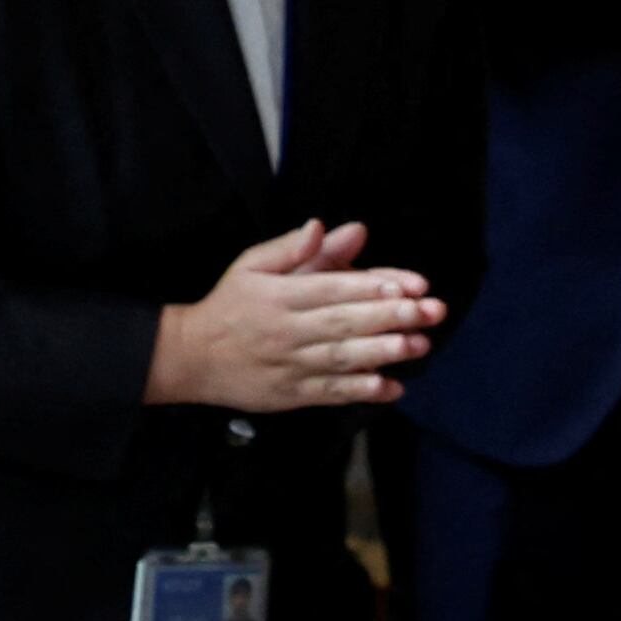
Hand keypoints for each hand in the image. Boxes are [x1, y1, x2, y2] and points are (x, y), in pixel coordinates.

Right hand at [144, 217, 440, 412]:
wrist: (189, 357)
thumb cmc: (229, 305)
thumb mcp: (252, 266)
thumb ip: (293, 248)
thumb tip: (325, 226)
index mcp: (278, 295)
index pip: (331, 289)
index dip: (371, 287)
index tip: (410, 286)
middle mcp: (286, 330)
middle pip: (343, 322)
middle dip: (391, 318)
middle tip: (431, 312)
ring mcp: (288, 365)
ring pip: (341, 358)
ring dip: (382, 353)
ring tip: (418, 345)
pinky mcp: (289, 394)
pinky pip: (328, 393)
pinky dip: (359, 392)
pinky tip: (390, 387)